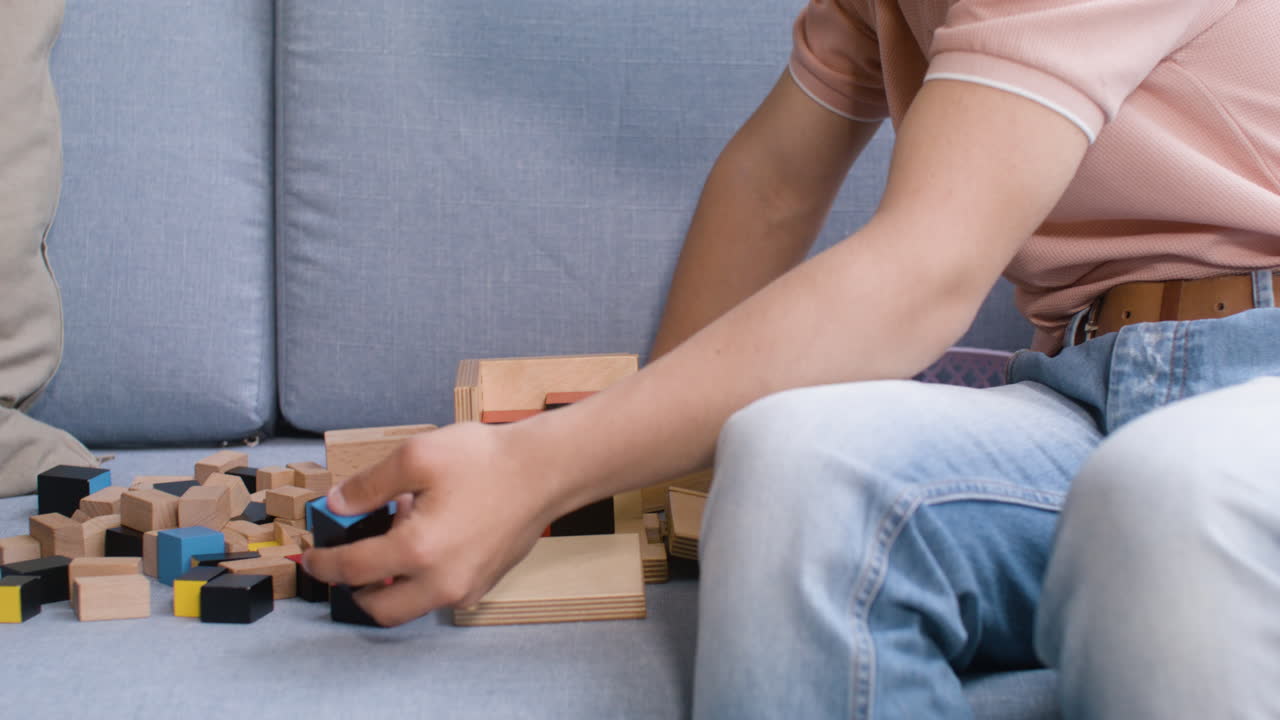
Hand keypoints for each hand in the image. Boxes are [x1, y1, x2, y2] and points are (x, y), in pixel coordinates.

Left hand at [302, 421, 564, 626]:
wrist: (545, 471)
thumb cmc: (486, 460)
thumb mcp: (416, 457)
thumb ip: (369, 485)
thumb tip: (337, 504)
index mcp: (417, 550)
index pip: (352, 570)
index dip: (324, 564)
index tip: (311, 557)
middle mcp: (440, 581)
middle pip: (379, 609)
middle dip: (353, 591)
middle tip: (344, 566)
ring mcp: (465, 587)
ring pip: (410, 607)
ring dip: (388, 587)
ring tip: (392, 544)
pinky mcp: (483, 584)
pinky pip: (439, 596)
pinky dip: (420, 581)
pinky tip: (425, 543)